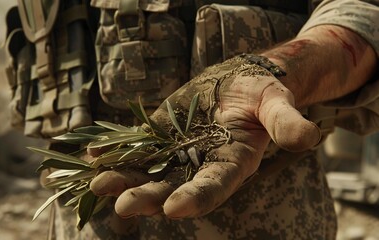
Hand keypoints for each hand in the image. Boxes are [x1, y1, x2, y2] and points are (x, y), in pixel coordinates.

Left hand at [89, 56, 320, 217]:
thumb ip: (286, 121)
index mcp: (231, 163)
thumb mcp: (276, 103)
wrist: (237, 85)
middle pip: (172, 185)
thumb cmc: (261, 95)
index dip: (196, 197)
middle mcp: (200, 165)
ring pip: (147, 169)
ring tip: (97, 181)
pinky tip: (92, 155)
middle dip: (148, 196)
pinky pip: (135, 145)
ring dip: (122, 177)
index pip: (214, 186)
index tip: (173, 208)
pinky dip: (114, 151)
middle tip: (123, 205)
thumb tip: (307, 136)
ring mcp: (176, 151)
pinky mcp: (160, 135)